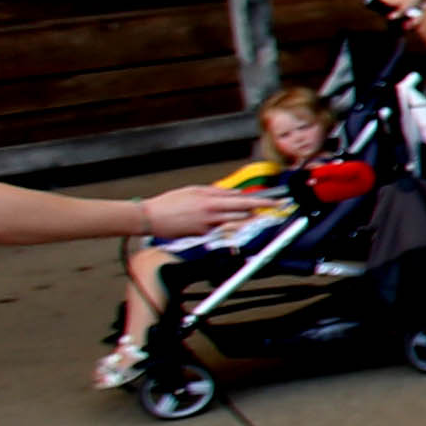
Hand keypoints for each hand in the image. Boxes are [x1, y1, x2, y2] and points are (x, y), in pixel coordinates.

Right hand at [142, 184, 275, 236]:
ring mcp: (207, 226)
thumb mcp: (194, 191)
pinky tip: (203, 219)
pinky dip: (218, 224)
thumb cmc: (170, 202)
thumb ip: (216, 192)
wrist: (149, 217)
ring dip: (241, 218)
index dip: (262, 201)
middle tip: (274, 207)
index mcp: (211, 200)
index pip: (243, 200)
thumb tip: (235, 194)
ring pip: (233, 222)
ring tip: (245, 213)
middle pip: (243, 212)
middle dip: (260, 210)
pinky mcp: (201, 235)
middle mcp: (212, 213)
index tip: (276, 202)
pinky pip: (216, 228)